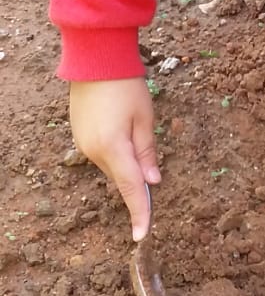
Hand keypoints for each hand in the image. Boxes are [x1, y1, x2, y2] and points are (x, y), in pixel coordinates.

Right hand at [70, 78, 160, 239]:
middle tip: (154, 166)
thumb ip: (147, 152)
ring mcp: (83, 144)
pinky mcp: (80, 136)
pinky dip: (115, 152)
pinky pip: (102, 154)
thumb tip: (152, 181)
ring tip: (135, 129)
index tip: (142, 235)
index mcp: (112, 148)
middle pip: (122, 177)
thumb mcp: (144, 118)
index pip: (130, 189)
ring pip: (112, 165)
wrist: (94, 60)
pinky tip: (121, 130)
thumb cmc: (124, 85)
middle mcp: (93, 151)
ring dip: (126, 161)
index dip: (139, 212)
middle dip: (138, 177)